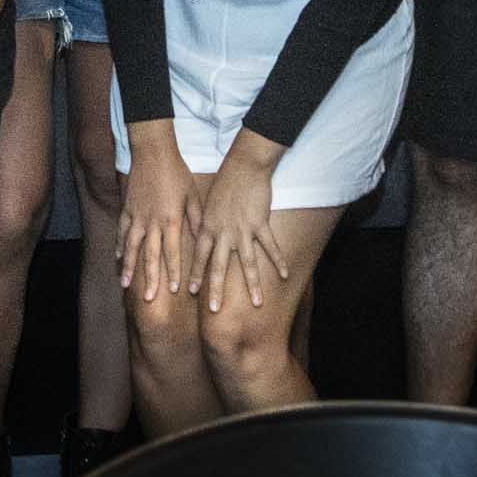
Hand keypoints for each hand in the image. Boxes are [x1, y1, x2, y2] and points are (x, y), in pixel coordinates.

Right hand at [116, 130, 198, 303]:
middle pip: (150, 256)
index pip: (172, 252)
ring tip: (125, 285)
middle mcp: (152, 222)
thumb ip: (197, 220)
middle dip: (150, 279)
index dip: (173, 272)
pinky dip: (119, 245)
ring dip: (128, 267)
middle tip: (149, 299)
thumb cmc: (177, 172)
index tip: (174, 290)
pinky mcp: (127, 208)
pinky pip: (121, 231)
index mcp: (171, 220)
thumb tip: (203, 241)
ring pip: (131, 247)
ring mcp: (136, 216)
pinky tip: (117, 257)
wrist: (153, 151)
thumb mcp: (193, 195)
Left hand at [193, 155, 286, 313]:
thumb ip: (204, 222)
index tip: (192, 293)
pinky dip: (278, 261)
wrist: (244, 166)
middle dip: (216, 290)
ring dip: (253, 285)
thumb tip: (197, 236)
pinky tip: (284, 275)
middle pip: (219, 267)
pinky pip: (270, 247)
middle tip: (215, 311)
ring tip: (257, 304)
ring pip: (247, 263)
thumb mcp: (207, 203)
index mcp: (208, 227)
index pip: (199, 257)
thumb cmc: (224, 182)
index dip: (196, 275)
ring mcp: (242, 230)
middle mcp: (223, 233)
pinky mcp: (260, 224)